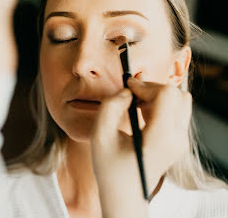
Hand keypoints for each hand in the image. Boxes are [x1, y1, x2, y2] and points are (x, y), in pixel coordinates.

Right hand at [90, 78, 191, 217]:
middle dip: (152, 88)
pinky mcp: (179, 142)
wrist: (124, 194)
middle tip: (131, 95)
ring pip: (180, 101)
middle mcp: (176, 139)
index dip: (145, 85)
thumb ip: (110, 107)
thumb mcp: (99, 136)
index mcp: (159, 138)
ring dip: (158, 96)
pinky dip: (161, 105)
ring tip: (136, 105)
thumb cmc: (110, 168)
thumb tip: (127, 91)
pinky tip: (142, 114)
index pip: (166, 95)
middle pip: (176, 95)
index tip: (127, 87)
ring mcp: (180, 141)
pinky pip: (178, 111)